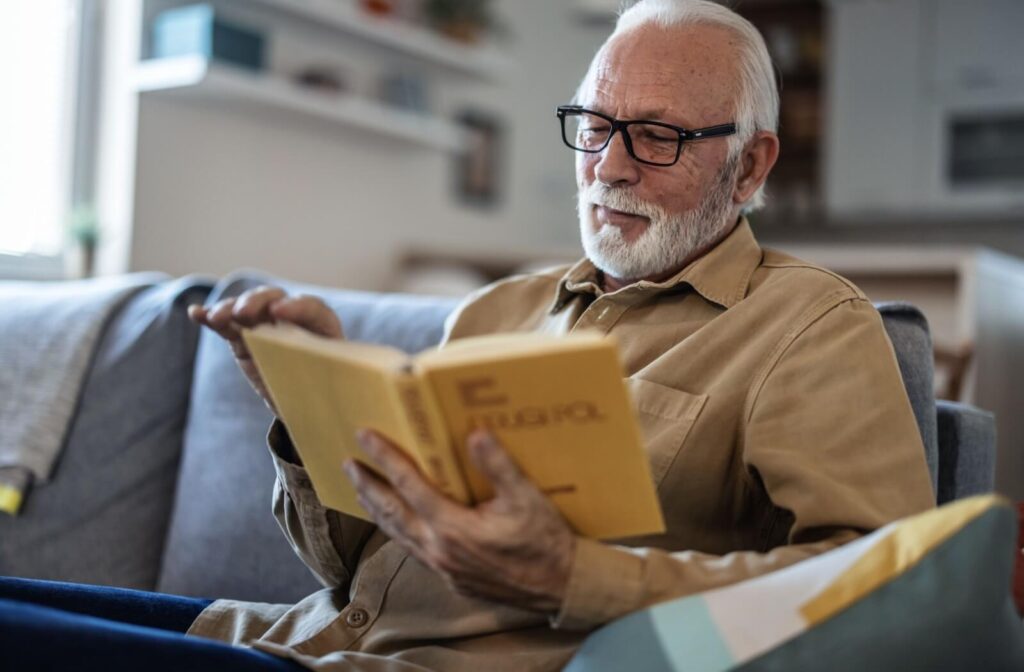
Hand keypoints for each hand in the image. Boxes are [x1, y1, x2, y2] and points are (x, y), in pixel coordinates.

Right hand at [188, 286, 342, 414]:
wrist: (307, 395)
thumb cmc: (326, 386)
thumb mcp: (330, 382)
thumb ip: (325, 371)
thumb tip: (328, 379)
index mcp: (323, 324)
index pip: (311, 308)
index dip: (296, 307)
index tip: (279, 313)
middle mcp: (292, 316)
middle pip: (274, 298)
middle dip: (257, 303)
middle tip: (243, 314)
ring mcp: (265, 323)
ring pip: (246, 307)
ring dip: (230, 308)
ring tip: (216, 318)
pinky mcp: (243, 335)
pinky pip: (226, 324)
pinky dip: (210, 317)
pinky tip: (196, 313)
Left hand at [345, 429, 575, 613]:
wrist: (559, 587)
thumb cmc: (544, 542)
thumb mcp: (526, 497)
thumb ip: (498, 465)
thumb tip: (474, 434)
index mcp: (452, 526)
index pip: (408, 484)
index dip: (385, 457)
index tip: (365, 436)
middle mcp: (438, 548)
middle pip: (391, 511)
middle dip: (367, 485)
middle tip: (348, 463)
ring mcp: (441, 566)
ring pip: (397, 534)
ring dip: (377, 509)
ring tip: (361, 490)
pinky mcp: (449, 577)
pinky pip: (411, 549)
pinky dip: (396, 530)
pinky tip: (395, 523)